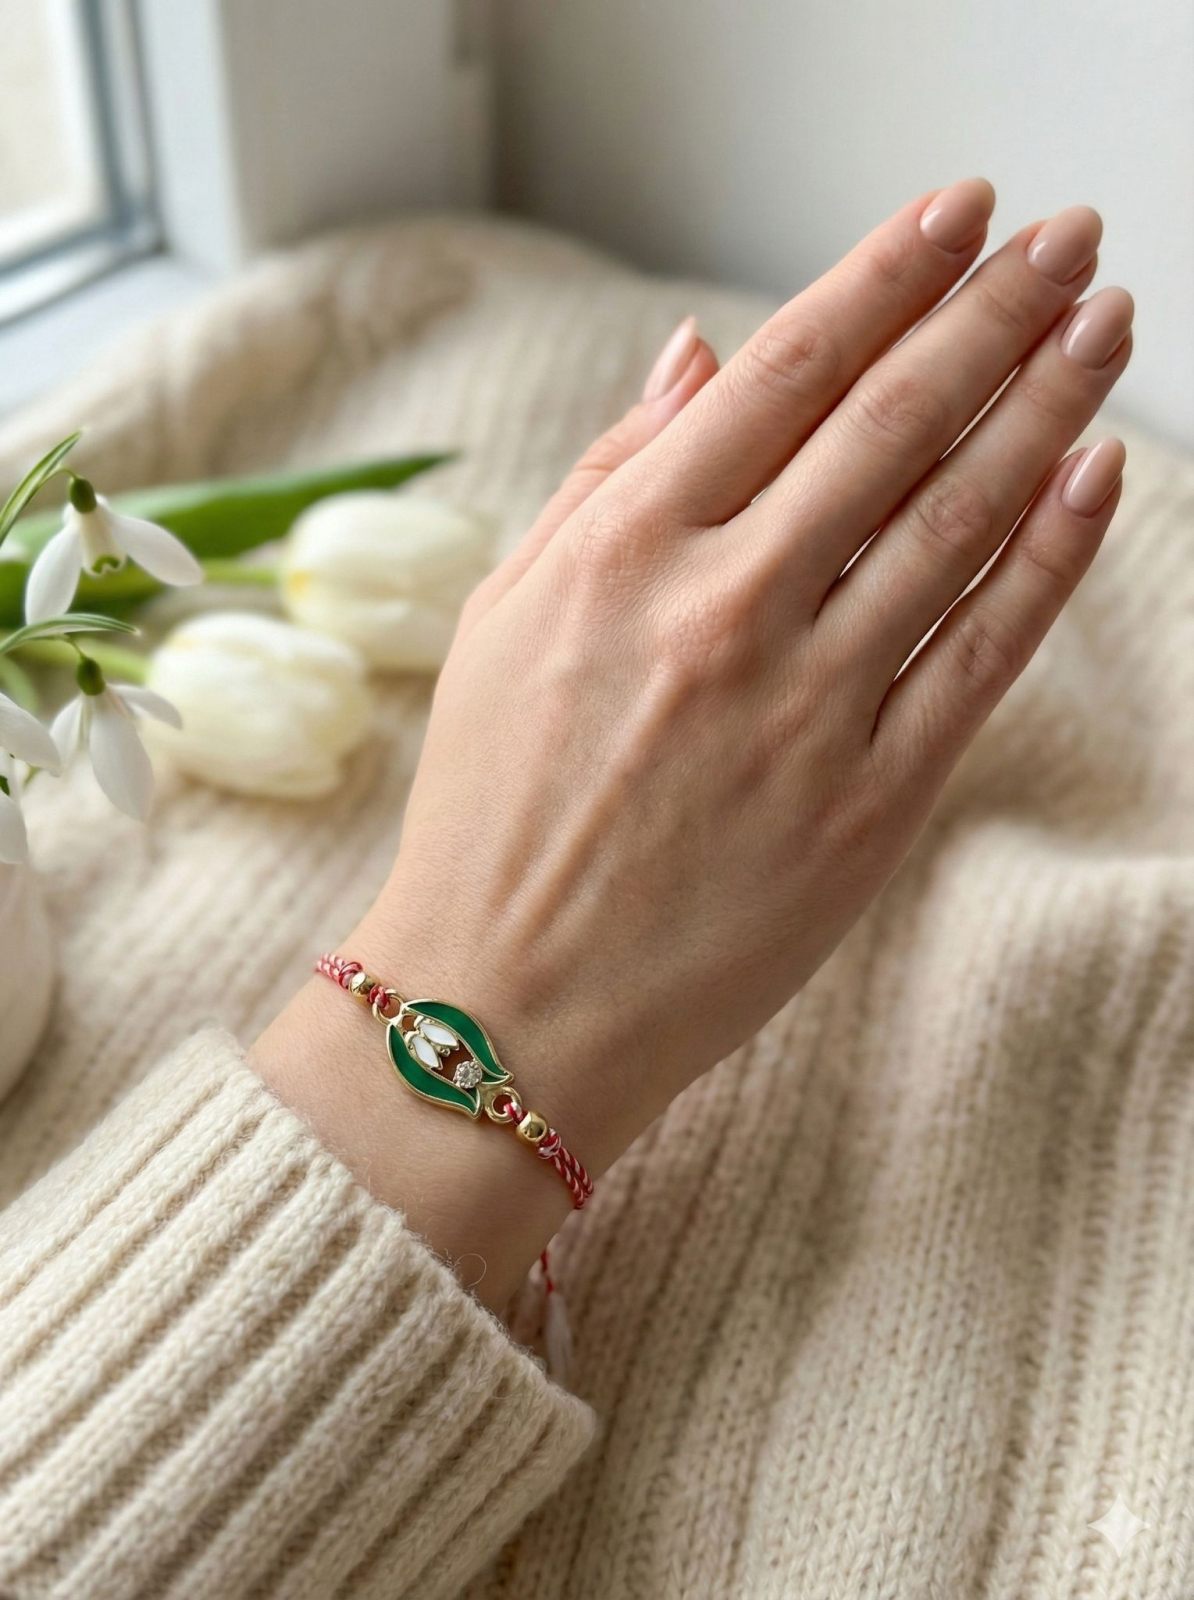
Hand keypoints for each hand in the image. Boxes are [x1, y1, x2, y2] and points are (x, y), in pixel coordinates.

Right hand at [255, 180, 1131, 1307]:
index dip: (885, 277)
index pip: (784, 371)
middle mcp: (722, 609)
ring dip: (1045, 407)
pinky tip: (1095, 479)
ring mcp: (804, 707)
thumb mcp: (504, 617)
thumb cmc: (492, 810)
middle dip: (994, 311)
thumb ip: (607, 479)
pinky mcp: (868, 803)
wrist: (507, 1003)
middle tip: (1065, 239)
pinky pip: (980, 657)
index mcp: (621, 551)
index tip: (958, 214)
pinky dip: (1049, 561)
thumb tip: (693, 358)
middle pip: (893, 423)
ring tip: (1102, 325)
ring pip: (957, 523)